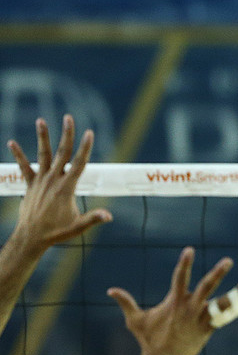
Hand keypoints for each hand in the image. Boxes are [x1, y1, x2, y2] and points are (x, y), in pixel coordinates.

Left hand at [6, 115, 111, 249]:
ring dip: (42, 137)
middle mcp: (53, 180)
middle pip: (62, 152)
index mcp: (67, 188)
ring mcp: (40, 181)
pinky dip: (18, 155)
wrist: (31, 237)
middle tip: (68, 118)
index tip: (89, 132)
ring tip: (41, 120)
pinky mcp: (30, 185)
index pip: (79, 163)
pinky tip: (12, 142)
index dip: (85, 147)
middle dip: (66, 134)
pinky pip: (24, 167)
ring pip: (43, 154)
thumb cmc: (57, 232)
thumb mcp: (78, 226)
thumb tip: (109, 216)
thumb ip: (93, 219)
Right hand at [106, 247, 237, 354]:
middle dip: (218, 272)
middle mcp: (190, 306)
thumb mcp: (135, 320)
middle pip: (206, 286)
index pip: (180, 277)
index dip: (185, 263)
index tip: (190, 249)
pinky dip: (235, 309)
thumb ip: (126, 303)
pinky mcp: (209, 328)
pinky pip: (224, 317)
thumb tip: (110, 290)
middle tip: (229, 260)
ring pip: (222, 302)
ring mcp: (201, 317)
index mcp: (175, 301)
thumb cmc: (149, 339)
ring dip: (236, 292)